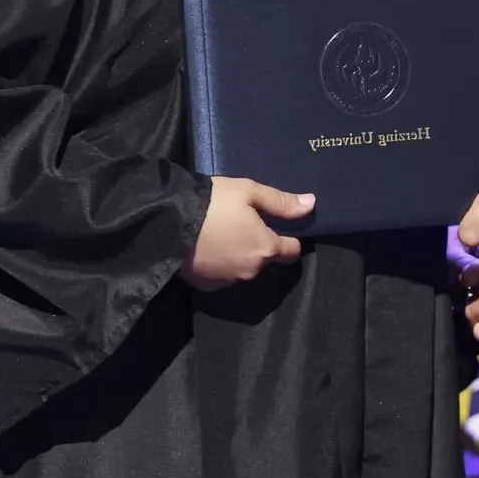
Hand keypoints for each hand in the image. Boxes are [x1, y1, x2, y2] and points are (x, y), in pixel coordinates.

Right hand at [180, 178, 314, 290]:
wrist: (167, 222)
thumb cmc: (213, 202)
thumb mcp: (249, 192)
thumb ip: (281, 202)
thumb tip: (311, 205)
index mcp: (265, 248)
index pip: (291, 251)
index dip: (289, 238)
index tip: (279, 226)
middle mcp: (250, 270)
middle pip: (265, 259)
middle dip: (259, 244)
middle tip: (243, 222)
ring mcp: (226, 281)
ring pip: (243, 269)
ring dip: (239, 255)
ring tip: (223, 233)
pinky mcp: (205, 285)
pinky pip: (220, 276)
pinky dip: (219, 264)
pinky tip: (208, 247)